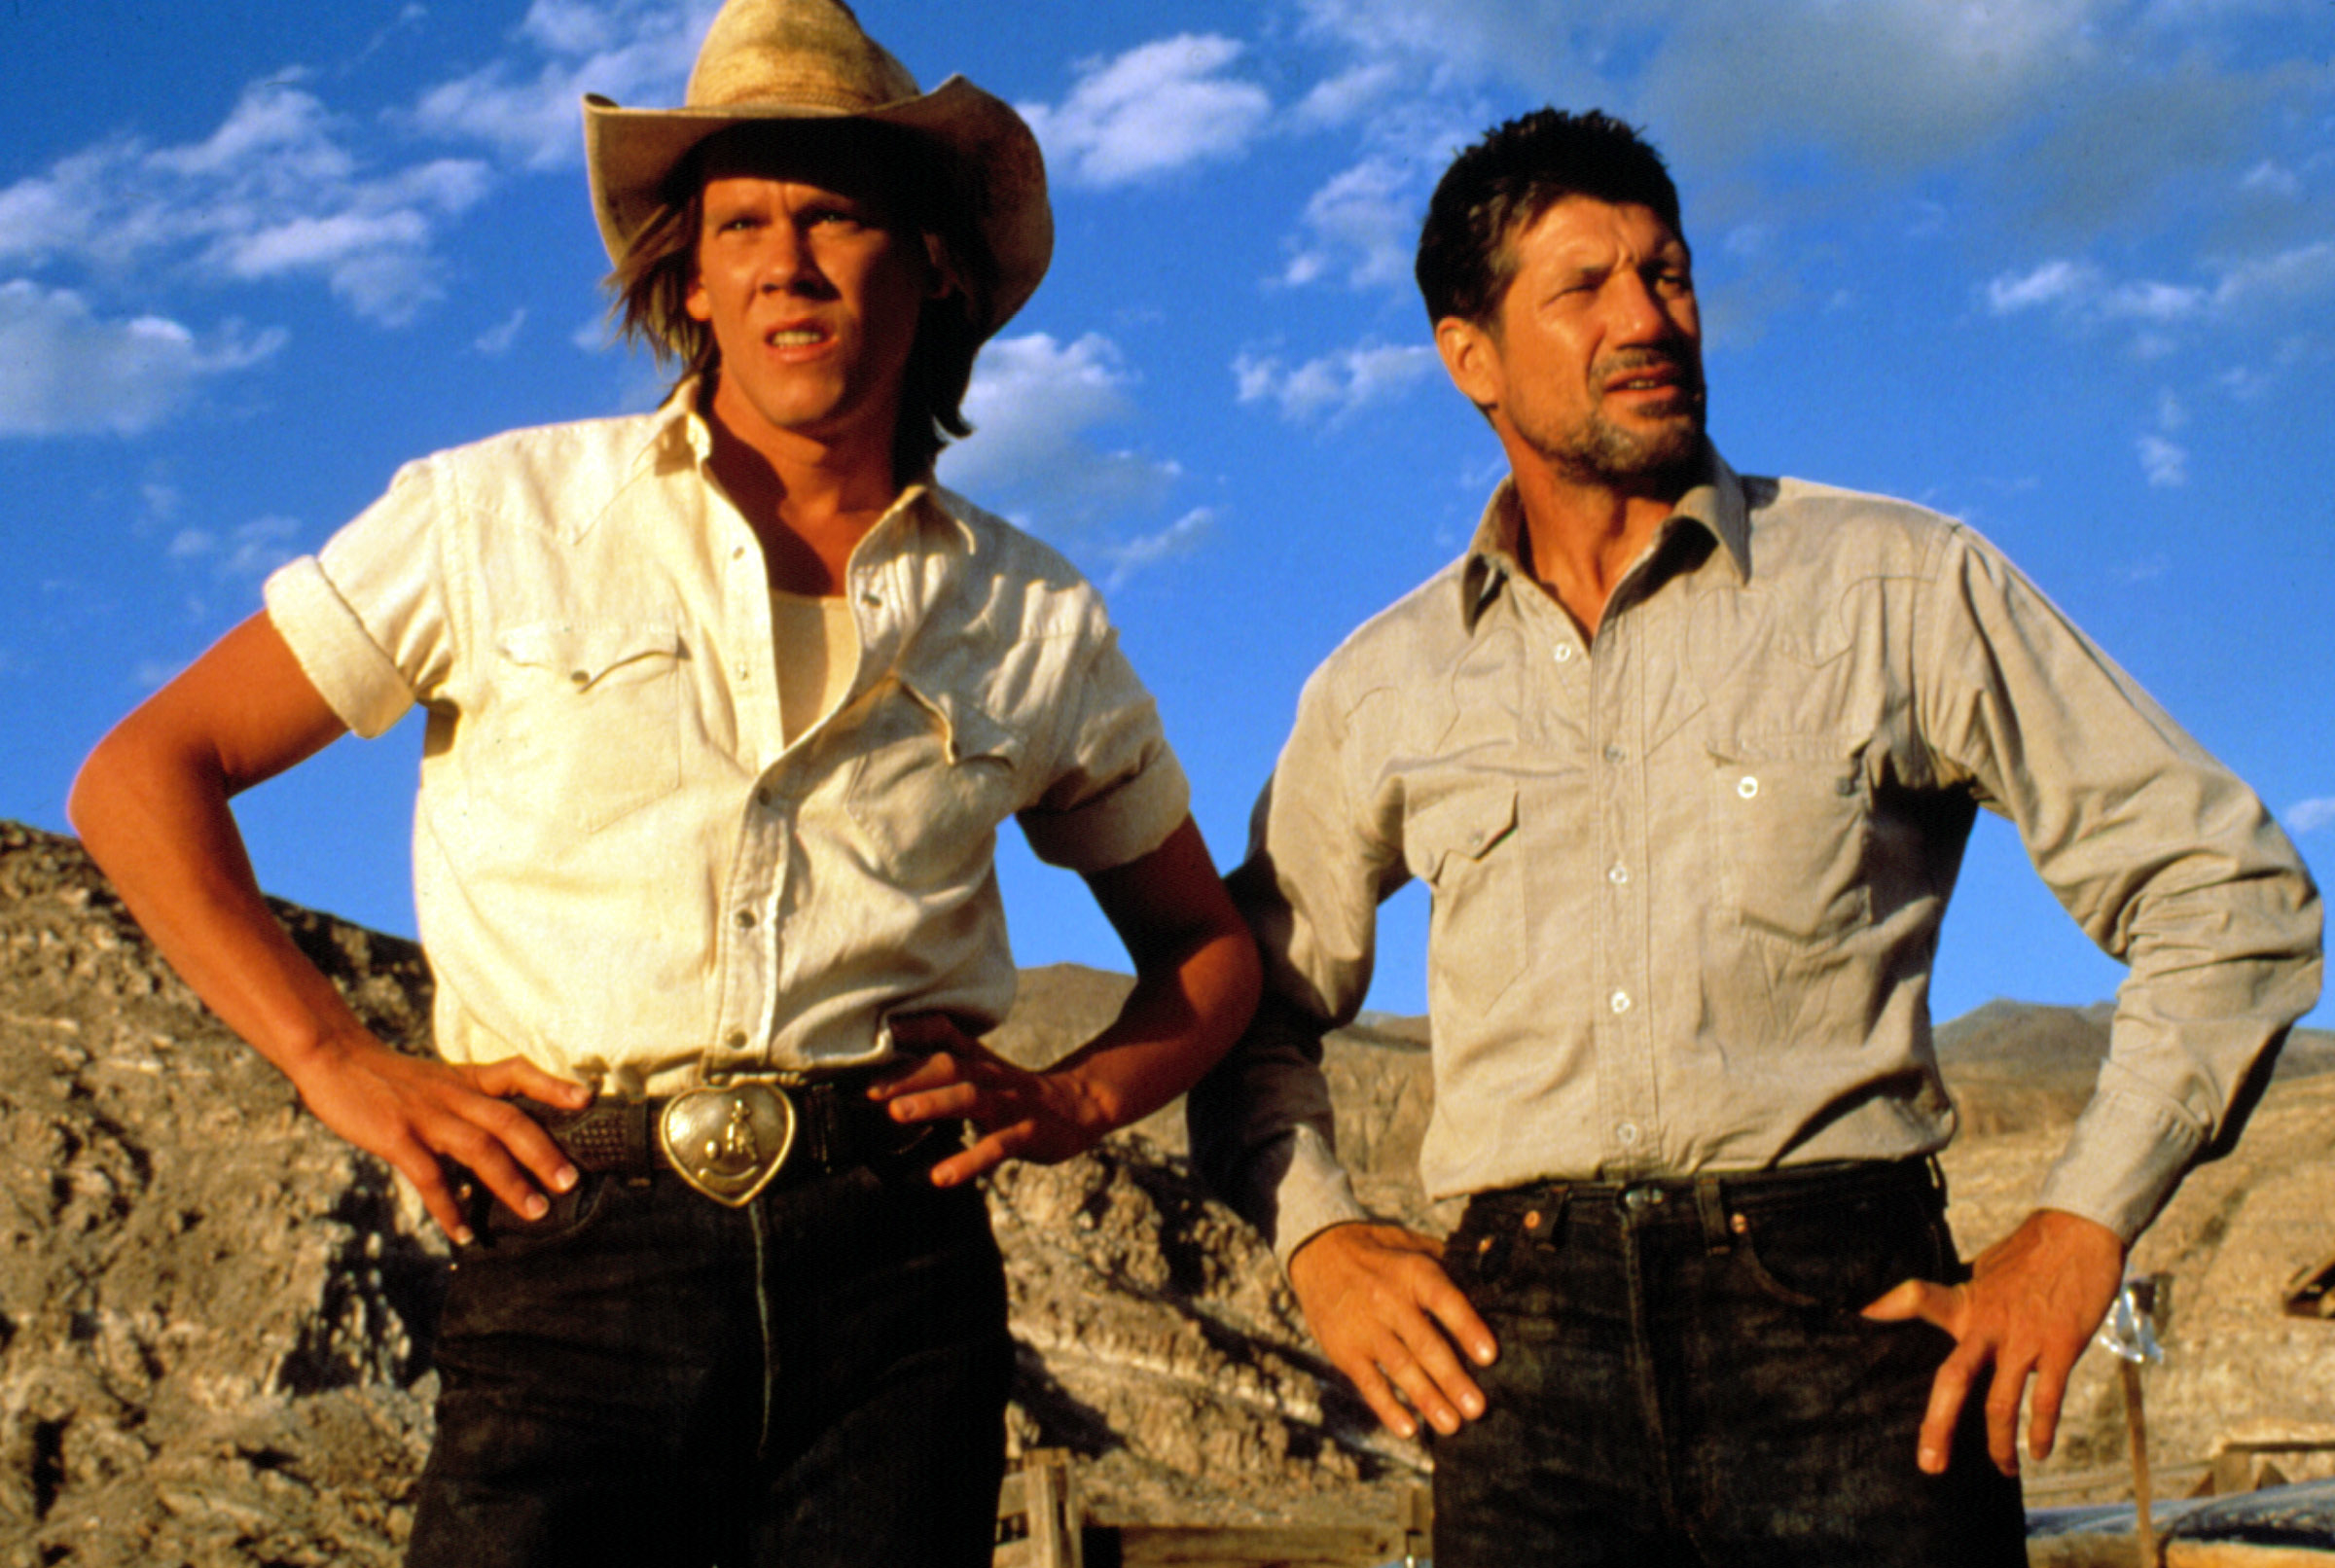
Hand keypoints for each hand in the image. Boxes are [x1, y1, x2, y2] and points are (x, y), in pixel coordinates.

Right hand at [289, 1032, 590, 1243]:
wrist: (335, 1058)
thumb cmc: (390, 1078)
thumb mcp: (438, 1079)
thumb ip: (468, 1102)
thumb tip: (500, 1139)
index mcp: (466, 1079)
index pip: (517, 1072)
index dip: (553, 1084)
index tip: (587, 1099)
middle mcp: (454, 1095)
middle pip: (509, 1121)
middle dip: (543, 1153)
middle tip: (571, 1183)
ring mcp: (426, 1116)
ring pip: (479, 1149)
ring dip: (510, 1183)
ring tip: (535, 1212)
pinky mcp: (397, 1137)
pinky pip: (430, 1177)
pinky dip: (449, 1207)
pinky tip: (464, 1233)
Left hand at [869, 1013, 1109, 1186]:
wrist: (1081, 1105)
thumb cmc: (1016, 1092)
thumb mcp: (983, 1071)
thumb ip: (944, 1067)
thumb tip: (888, 1077)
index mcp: (979, 1059)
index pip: (946, 1033)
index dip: (916, 1029)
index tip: (880, 1032)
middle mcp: (992, 1076)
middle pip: (949, 1066)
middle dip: (909, 1075)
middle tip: (869, 1089)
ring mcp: (1010, 1103)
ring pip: (969, 1098)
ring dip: (932, 1103)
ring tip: (895, 1114)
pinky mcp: (1027, 1133)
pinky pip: (996, 1147)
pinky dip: (968, 1161)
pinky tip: (941, 1177)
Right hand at [1287, 1221, 1497, 1438]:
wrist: (1318, 1252)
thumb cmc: (1383, 1254)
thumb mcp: (1414, 1245)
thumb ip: (1451, 1262)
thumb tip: (1497, 1276)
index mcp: (1413, 1272)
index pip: (1444, 1301)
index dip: (1467, 1328)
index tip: (1490, 1357)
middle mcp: (1388, 1300)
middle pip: (1424, 1344)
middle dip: (1452, 1379)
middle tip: (1477, 1409)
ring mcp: (1364, 1328)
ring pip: (1400, 1368)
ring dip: (1427, 1399)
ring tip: (1452, 1425)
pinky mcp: (1344, 1350)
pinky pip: (1368, 1383)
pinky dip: (1387, 1408)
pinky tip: (1409, 1429)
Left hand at [1860, 1207, 2124, 1475]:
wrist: (2081, 1232)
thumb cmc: (2033, 1250)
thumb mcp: (1988, 1268)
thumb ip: (1971, 1296)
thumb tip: (1958, 1311)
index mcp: (1967, 1301)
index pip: (1918, 1299)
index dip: (1887, 1307)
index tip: (1861, 1317)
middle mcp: (1988, 1324)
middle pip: (1954, 1379)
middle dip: (1940, 1425)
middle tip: (1930, 1463)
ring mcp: (2024, 1339)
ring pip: (2001, 1403)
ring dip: (1999, 1443)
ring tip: (2002, 1468)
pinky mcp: (2060, 1347)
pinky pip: (2046, 1398)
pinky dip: (2040, 1430)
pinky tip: (2038, 1452)